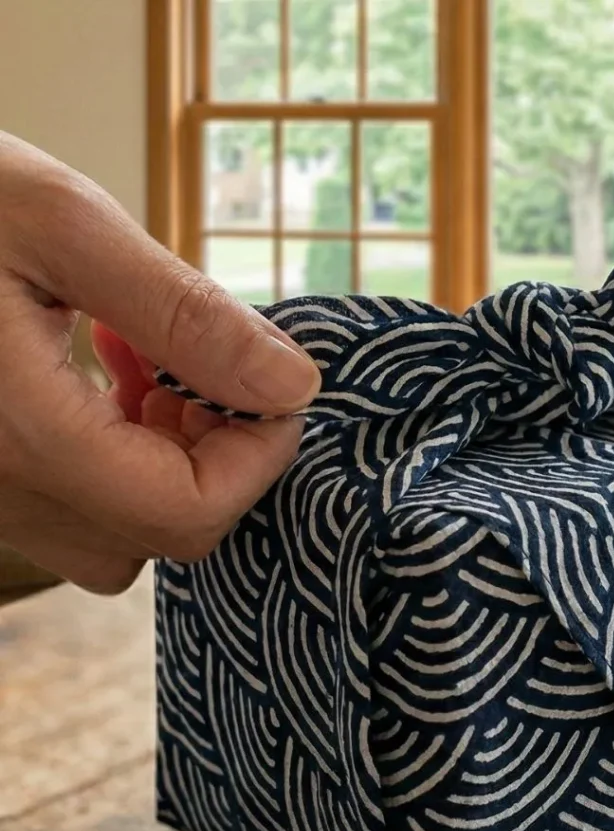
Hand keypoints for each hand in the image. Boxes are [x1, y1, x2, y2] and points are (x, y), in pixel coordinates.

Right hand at [0, 133, 320, 593]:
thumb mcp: (59, 226)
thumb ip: (184, 315)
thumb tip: (292, 383)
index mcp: (23, 437)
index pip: (191, 512)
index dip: (259, 458)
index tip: (274, 385)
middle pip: (164, 529)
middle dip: (217, 451)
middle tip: (201, 363)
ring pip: (122, 527)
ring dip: (168, 453)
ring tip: (145, 358)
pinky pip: (73, 504)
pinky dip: (119, 452)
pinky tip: (102, 369)